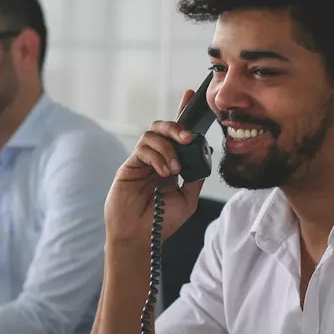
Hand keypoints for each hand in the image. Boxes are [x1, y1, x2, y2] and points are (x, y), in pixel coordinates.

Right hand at [104, 90, 205, 243]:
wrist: (140, 237)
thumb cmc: (162, 222)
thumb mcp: (188, 198)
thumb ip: (196, 176)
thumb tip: (204, 154)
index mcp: (170, 163)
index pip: (176, 134)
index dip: (182, 113)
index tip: (190, 95)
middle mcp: (155, 158)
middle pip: (163, 127)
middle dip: (177, 127)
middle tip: (189, 139)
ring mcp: (141, 161)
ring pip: (152, 134)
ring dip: (168, 147)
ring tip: (174, 170)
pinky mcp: (129, 166)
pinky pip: (143, 148)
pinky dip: (157, 156)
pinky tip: (164, 172)